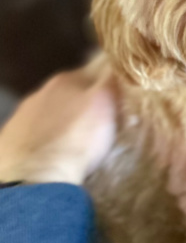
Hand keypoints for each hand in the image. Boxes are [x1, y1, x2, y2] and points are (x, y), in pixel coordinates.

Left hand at [0, 69, 115, 184]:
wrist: (36, 178)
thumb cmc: (78, 137)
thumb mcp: (106, 102)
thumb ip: (111, 80)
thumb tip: (116, 64)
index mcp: (64, 79)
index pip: (93, 73)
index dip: (107, 88)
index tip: (118, 103)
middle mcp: (38, 93)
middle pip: (69, 95)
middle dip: (82, 107)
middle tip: (99, 127)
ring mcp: (20, 118)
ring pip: (49, 116)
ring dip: (62, 125)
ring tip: (76, 146)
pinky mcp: (9, 142)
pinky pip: (34, 137)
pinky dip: (44, 142)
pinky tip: (53, 157)